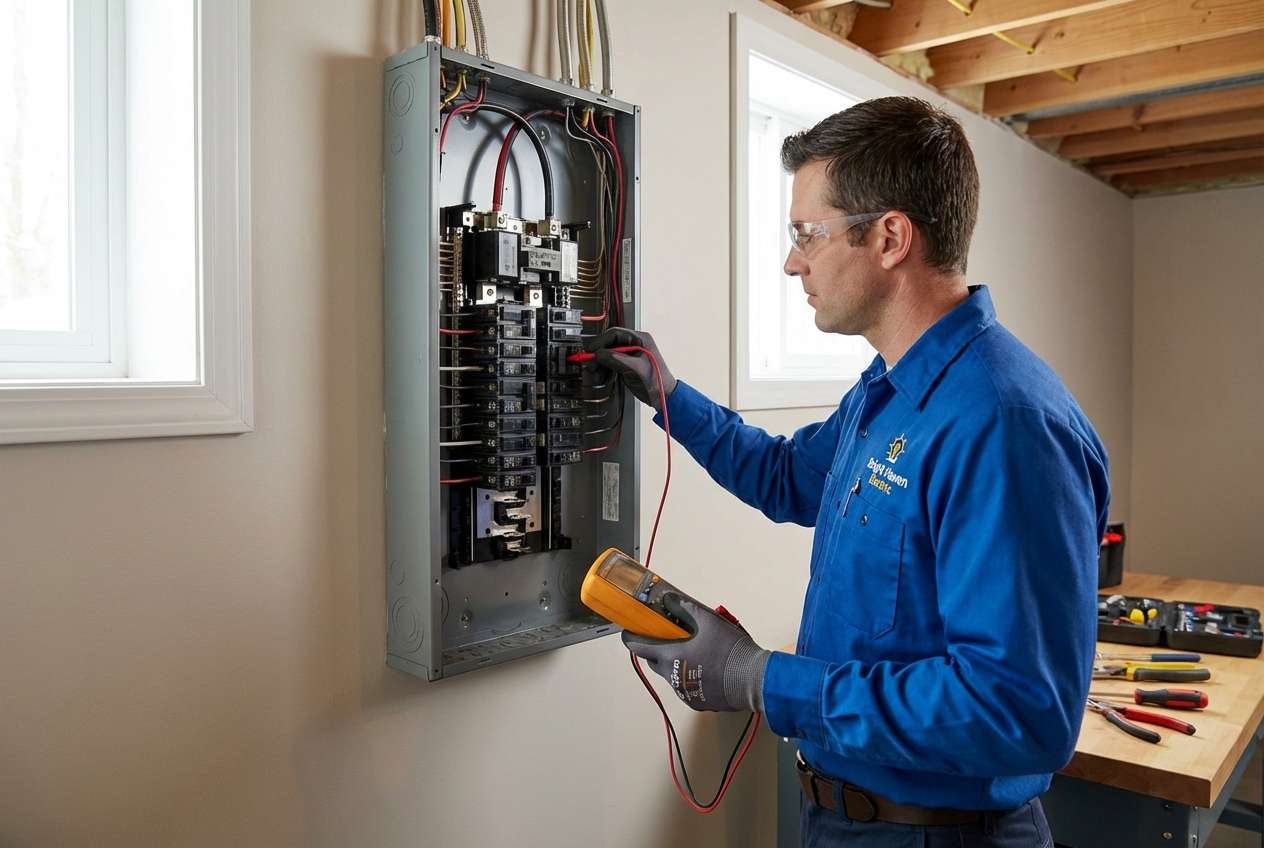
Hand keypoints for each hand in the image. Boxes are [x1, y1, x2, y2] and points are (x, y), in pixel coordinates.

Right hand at [582, 328, 676, 411]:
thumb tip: (598, 354)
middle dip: (599, 355)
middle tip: (590, 364)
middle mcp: (635, 344)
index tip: (591, 351)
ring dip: (601, 364)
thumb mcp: (634, 369)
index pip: (615, 334)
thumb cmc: (656, 382)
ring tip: (595, 374)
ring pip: (609, 354)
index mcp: (640, 339)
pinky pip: (612, 363)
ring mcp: (631, 354)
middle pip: (610, 344)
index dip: (601, 342)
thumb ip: (615, 359)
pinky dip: (605, 369)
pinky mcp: (628, 364)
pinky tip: (602, 376)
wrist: (663, 397)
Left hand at [623, 595, 769, 712]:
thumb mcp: (709, 621)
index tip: (629, 633)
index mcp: (672, 657)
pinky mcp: (698, 703)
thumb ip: (686, 609)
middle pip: (654, 662)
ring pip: (671, 676)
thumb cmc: (730, 650)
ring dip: (676, 664)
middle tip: (669, 639)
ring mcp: (685, 693)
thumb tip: (670, 600)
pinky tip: (707, 669)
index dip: (631, 639)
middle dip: (657, 651)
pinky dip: (690, 677)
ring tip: (695, 653)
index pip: (639, 649)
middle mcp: (673, 678)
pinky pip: (686, 688)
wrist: (754, 680)